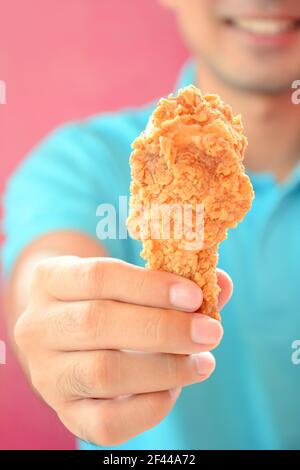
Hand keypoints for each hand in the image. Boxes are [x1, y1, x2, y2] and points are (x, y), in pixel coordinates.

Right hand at [14, 256, 231, 445]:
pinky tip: (174, 389)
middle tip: (210, 332)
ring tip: (202, 362)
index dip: (150, 286)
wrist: (69, 334)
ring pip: (103, 372)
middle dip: (164, 329)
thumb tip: (222, 285)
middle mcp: (38, 326)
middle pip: (98, 323)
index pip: (98, 277)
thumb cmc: (107, 301)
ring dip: (165, 369)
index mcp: (50, 280)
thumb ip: (174, 283)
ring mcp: (47, 374)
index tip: (194, 295)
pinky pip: (106, 422)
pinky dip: (150, 407)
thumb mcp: (128, 281)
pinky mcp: (65, 413)